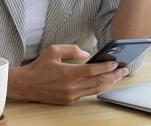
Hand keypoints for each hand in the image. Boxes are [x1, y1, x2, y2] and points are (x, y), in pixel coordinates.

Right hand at [7, 44, 128, 104]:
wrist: (26, 85)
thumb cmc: (39, 66)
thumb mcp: (53, 50)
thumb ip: (71, 49)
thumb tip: (86, 54)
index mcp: (68, 73)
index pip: (93, 70)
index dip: (106, 67)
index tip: (115, 63)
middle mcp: (71, 86)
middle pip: (98, 82)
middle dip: (113, 76)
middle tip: (124, 70)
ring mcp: (71, 96)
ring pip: (95, 90)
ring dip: (108, 83)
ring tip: (117, 77)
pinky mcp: (69, 101)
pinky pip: (87, 94)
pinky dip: (97, 88)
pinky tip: (103, 82)